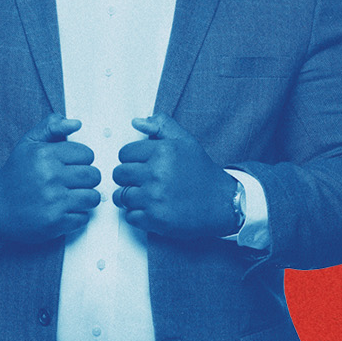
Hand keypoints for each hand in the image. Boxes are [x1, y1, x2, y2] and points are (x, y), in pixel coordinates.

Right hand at [0, 114, 102, 244]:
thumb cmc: (15, 175)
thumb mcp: (27, 144)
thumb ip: (51, 128)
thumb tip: (76, 123)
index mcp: (44, 155)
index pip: (86, 154)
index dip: (81, 159)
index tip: (69, 165)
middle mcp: (50, 176)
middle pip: (93, 176)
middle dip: (86, 179)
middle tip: (72, 182)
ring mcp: (54, 201)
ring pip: (92, 197)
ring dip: (85, 198)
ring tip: (70, 196)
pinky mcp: (55, 222)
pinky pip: (83, 217)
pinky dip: (76, 216)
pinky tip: (62, 210)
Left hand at [112, 114, 240, 239]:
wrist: (222, 203)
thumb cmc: (202, 173)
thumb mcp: (185, 141)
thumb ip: (161, 126)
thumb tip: (136, 122)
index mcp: (162, 151)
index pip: (124, 153)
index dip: (131, 160)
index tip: (142, 165)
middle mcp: (157, 173)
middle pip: (119, 174)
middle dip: (127, 178)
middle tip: (143, 182)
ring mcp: (154, 197)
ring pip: (121, 196)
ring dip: (130, 198)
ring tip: (146, 196)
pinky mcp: (155, 219)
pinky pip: (129, 216)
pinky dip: (137, 215)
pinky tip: (152, 210)